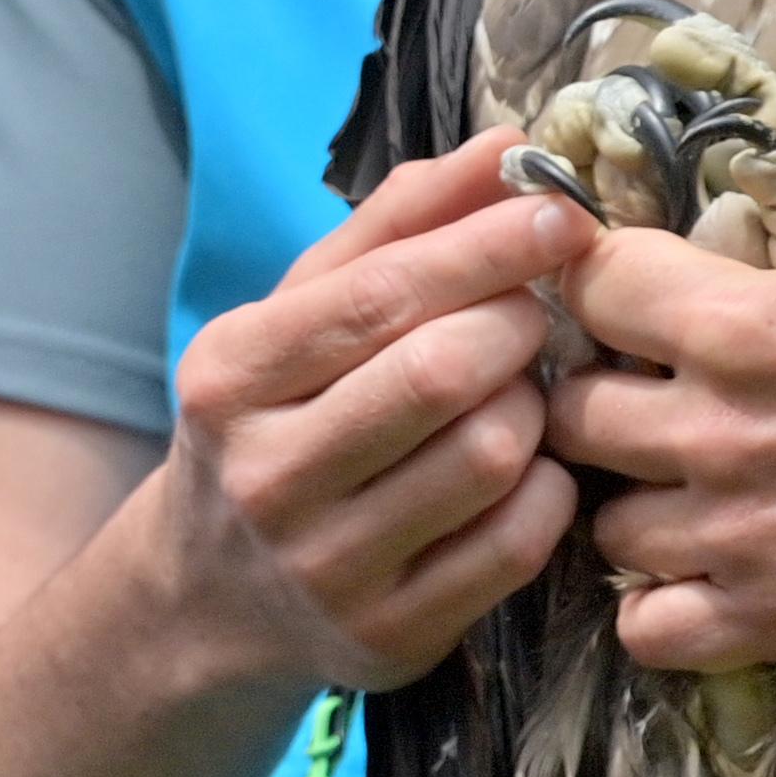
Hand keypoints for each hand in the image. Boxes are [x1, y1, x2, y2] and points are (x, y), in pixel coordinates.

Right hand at [160, 131, 587, 691]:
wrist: (213, 596)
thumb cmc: (286, 420)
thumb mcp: (307, 315)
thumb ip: (402, 224)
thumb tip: (506, 142)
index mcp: (234, 375)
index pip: (380, 297)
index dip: (487, 249)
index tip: (562, 216)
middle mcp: (267, 473)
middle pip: (442, 375)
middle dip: (516, 329)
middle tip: (537, 317)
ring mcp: (329, 564)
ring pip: (491, 458)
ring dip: (537, 411)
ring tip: (524, 394)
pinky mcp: (393, 633)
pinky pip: (519, 543)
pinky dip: (551, 493)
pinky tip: (533, 471)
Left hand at [545, 212, 775, 668]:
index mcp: (746, 325)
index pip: (592, 287)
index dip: (606, 283)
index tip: (635, 295)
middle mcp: (721, 433)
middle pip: (571, 414)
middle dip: (603, 398)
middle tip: (650, 401)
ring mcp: (745, 535)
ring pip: (603, 524)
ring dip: (638, 504)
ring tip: (687, 495)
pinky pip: (651, 631)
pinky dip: (662, 607)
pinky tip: (704, 578)